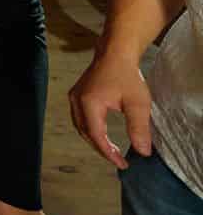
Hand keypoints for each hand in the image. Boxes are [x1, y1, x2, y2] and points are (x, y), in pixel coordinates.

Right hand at [69, 48, 152, 170]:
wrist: (116, 51)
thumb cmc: (127, 73)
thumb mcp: (138, 102)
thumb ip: (139, 128)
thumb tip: (142, 151)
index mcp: (89, 104)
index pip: (97, 136)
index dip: (108, 153)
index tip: (121, 163)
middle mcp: (76, 103)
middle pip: (86, 135)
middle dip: (102, 148)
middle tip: (118, 158)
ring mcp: (73, 100)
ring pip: (81, 129)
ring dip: (95, 140)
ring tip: (110, 149)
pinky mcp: (75, 97)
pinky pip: (80, 120)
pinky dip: (90, 130)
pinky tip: (101, 134)